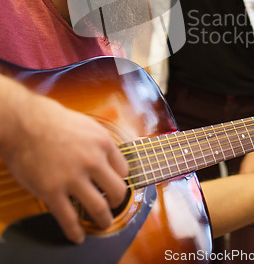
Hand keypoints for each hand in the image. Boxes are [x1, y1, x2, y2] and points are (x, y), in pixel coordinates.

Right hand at [2, 89, 128, 243]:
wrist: (25, 123)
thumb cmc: (53, 121)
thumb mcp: (87, 126)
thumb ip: (100, 144)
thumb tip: (109, 159)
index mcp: (103, 143)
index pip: (124, 170)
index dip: (119, 179)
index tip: (115, 185)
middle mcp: (93, 161)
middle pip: (118, 191)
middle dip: (117, 202)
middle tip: (113, 206)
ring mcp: (73, 178)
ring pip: (98, 208)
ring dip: (103, 220)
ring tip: (103, 224)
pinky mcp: (52, 192)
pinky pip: (69, 219)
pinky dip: (75, 232)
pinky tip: (77, 236)